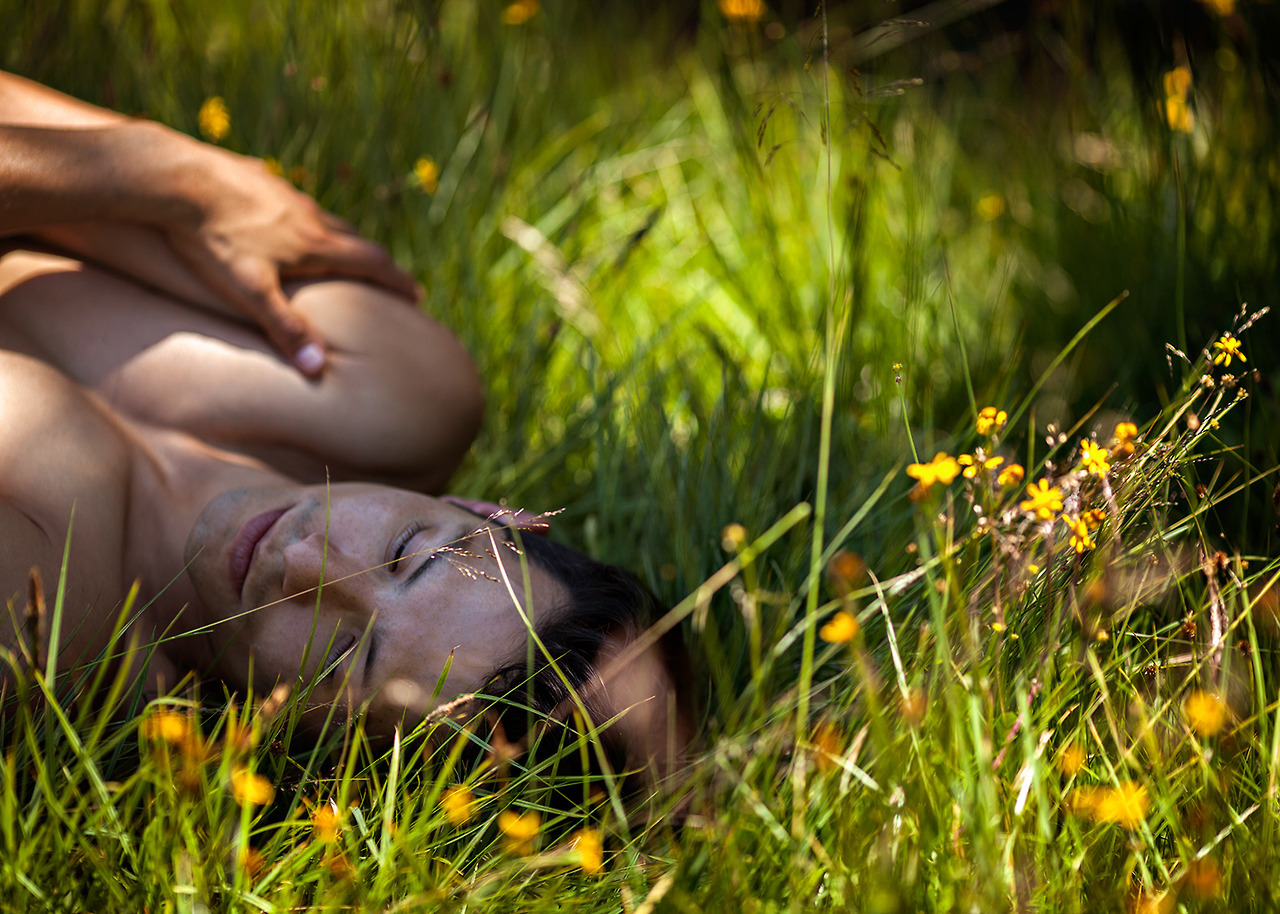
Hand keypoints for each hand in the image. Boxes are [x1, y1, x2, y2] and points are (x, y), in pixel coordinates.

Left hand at [159, 141, 419, 375]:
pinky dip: (303, 219)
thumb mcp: (250, 290)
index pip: (372, 263)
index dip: (397, 281)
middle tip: (387, 279)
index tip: (416, 295)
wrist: (173, 176)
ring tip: (341, 255)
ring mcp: (284, 192)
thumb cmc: (211, 238)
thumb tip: (319, 368)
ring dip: (341, 239)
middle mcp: (309, 214)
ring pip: (324, 218)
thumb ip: (285, 328)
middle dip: (375, 262)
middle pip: (355, 239)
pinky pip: (291, 201)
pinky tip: (286, 223)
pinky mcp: (257, 177)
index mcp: (315, 243)